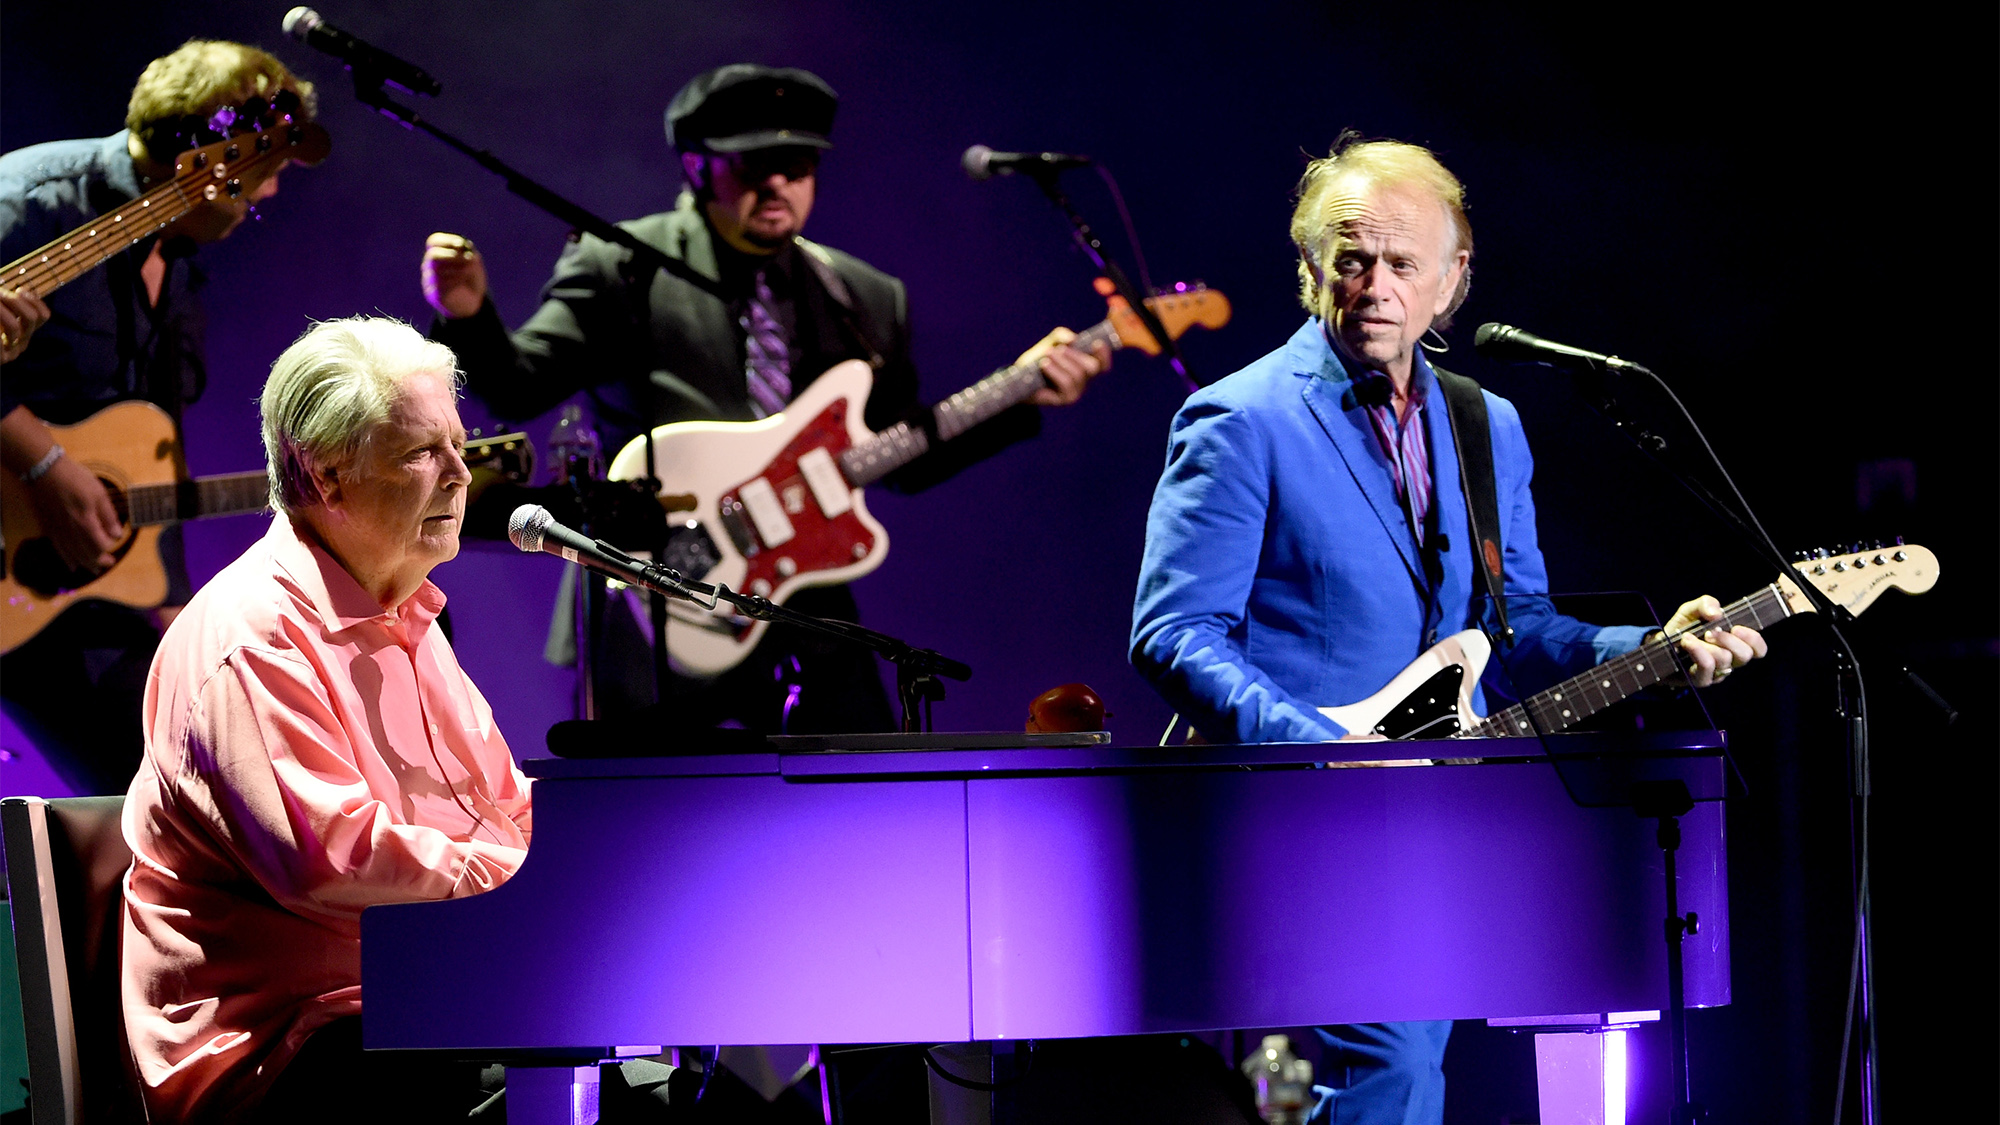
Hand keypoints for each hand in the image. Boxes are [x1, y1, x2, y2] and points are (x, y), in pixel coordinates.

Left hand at [0, 286, 50, 363]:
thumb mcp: (1, 314)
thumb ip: (11, 305)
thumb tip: (20, 292)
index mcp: (25, 332)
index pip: (43, 315)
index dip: (34, 301)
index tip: (18, 291)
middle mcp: (22, 343)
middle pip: (31, 317)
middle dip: (14, 301)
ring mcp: (12, 352)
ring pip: (14, 326)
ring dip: (0, 311)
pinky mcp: (1, 358)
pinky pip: (0, 340)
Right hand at [29, 453, 122, 572]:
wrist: (46, 471)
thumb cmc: (76, 479)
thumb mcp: (99, 494)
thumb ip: (108, 516)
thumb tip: (118, 535)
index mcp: (85, 522)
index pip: (100, 544)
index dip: (109, 546)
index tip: (115, 543)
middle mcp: (70, 531)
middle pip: (86, 552)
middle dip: (99, 560)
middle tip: (108, 563)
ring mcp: (58, 530)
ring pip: (72, 553)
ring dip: (84, 563)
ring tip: (94, 570)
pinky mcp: (48, 527)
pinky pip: (58, 548)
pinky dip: (66, 558)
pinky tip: (71, 565)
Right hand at [422, 232, 488, 319]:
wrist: (472, 302)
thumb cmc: (472, 278)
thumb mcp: (474, 263)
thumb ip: (469, 252)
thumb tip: (463, 246)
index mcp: (438, 254)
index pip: (434, 241)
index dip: (446, 240)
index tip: (461, 244)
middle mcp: (430, 266)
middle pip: (432, 255)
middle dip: (451, 255)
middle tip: (467, 258)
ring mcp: (430, 281)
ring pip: (436, 270)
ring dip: (456, 267)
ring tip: (469, 270)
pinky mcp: (434, 295)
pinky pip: (440, 284)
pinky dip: (454, 279)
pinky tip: (464, 279)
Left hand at [1015, 326, 1111, 406]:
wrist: (1021, 377)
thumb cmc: (1040, 358)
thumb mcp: (1051, 342)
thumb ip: (1062, 336)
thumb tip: (1072, 339)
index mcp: (1086, 366)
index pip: (1102, 363)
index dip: (1104, 354)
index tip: (1097, 343)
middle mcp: (1085, 380)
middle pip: (1092, 367)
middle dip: (1076, 355)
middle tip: (1060, 348)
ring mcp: (1076, 391)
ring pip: (1078, 374)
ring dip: (1062, 361)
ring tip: (1048, 353)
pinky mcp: (1065, 399)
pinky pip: (1066, 384)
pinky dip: (1055, 371)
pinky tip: (1044, 364)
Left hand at [1660, 595, 1767, 687]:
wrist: (1658, 646)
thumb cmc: (1681, 629)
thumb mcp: (1691, 610)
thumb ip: (1705, 604)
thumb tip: (1717, 613)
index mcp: (1734, 644)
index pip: (1758, 649)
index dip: (1754, 640)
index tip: (1737, 627)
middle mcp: (1729, 661)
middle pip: (1744, 655)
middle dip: (1728, 639)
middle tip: (1710, 631)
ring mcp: (1716, 673)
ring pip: (1724, 660)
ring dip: (1707, 645)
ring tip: (1688, 636)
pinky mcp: (1701, 680)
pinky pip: (1706, 669)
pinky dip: (1697, 652)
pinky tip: (1686, 642)